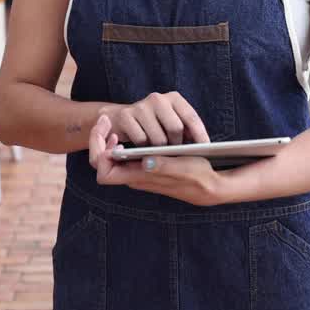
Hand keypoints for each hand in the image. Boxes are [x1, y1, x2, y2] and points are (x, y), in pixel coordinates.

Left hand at [88, 113, 224, 205]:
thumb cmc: (198, 178)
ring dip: (114, 140)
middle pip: (104, 161)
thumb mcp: (184, 170)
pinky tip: (139, 130)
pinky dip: (130, 141)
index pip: (104, 173)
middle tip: (107, 122)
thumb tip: (146, 162)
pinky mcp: (148, 165)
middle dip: (101, 141)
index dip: (100, 152)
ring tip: (121, 126)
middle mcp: (135, 176)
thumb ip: (164, 167)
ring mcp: (140, 171)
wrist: (209, 187)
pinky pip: (128, 154)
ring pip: (115, 157)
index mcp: (140, 177)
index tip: (110, 134)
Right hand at [105, 91, 209, 147]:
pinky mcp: (126, 116)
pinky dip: (144, 149)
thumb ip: (186, 129)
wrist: (121, 119)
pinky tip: (143, 148)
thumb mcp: (172, 122)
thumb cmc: (154, 124)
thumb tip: (203, 146)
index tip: (205, 149)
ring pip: (158, 138)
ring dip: (160, 150)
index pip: (191, 117)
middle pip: (175, 128)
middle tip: (176, 153)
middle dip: (177, 144)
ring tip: (160, 152)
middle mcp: (158, 98)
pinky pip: (141, 141)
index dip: (200, 134)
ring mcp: (141, 106)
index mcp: (174, 98)